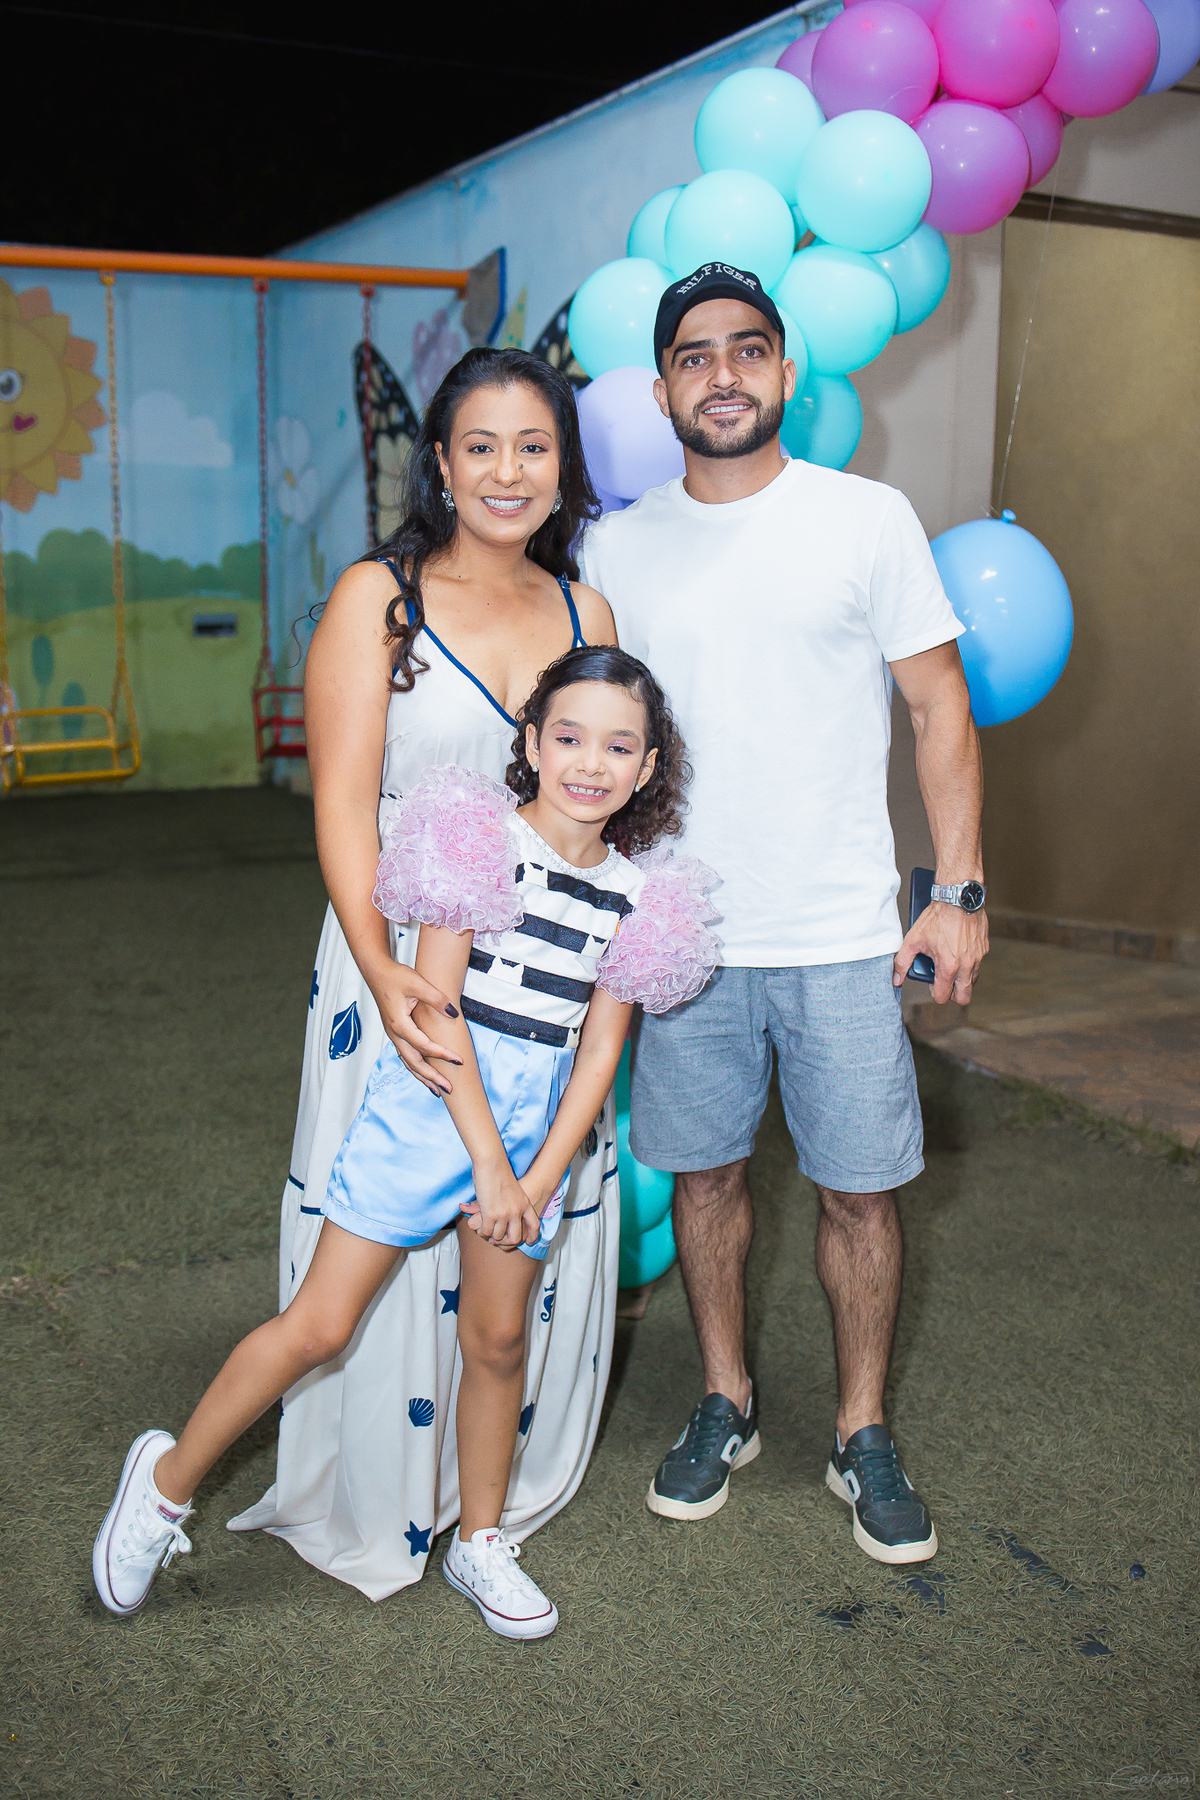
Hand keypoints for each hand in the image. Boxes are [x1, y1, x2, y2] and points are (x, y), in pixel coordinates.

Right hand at [369, 960, 462, 1094]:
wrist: (376, 971)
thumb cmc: (396, 976)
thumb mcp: (418, 984)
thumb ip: (437, 999)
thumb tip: (453, 1014)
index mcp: (400, 1025)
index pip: (424, 1046)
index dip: (442, 1054)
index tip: (459, 1060)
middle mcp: (395, 1034)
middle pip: (414, 1063)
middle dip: (432, 1077)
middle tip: (449, 1088)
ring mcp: (393, 1034)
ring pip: (408, 1062)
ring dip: (422, 1076)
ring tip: (437, 1090)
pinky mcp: (395, 1031)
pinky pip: (406, 1055)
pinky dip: (415, 1066)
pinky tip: (424, 1072)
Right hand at [460, 1163, 541, 1249]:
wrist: (492, 1163)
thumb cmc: (500, 1171)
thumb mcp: (514, 1190)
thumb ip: (514, 1203)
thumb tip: (509, 1215)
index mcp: (525, 1204)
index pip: (534, 1225)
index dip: (532, 1236)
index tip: (528, 1241)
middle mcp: (516, 1211)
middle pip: (515, 1238)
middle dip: (506, 1242)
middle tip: (496, 1238)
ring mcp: (504, 1214)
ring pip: (498, 1237)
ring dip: (490, 1236)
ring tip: (485, 1230)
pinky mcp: (490, 1214)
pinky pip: (486, 1232)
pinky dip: (482, 1231)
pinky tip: (480, 1226)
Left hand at [893, 902, 988, 1005]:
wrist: (958, 898)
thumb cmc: (937, 917)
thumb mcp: (914, 939)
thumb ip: (902, 962)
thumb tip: (896, 979)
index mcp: (948, 967)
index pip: (943, 996)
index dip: (935, 992)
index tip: (931, 982)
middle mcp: (967, 966)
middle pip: (963, 997)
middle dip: (952, 994)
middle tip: (943, 980)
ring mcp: (978, 958)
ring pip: (972, 981)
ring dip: (961, 979)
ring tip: (949, 962)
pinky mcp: (984, 948)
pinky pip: (978, 964)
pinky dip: (969, 964)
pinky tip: (958, 950)